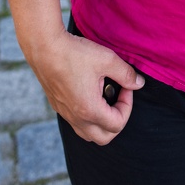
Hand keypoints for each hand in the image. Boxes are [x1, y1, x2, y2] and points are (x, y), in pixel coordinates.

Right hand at [28, 28, 144, 143]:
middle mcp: (76, 118)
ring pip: (88, 133)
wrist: (45, 47)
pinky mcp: (57, 106)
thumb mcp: (107, 59)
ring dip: (102, 121)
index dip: (128, 106)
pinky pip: (76, 122)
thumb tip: (139, 84)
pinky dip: (88, 116)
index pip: (117, 125)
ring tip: (105, 96)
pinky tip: (90, 92)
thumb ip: (126, 74)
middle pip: (104, 137)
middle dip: (117, 120)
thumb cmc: (75, 53)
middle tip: (119, 97)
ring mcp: (65, 113)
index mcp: (89, 110)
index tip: (126, 86)